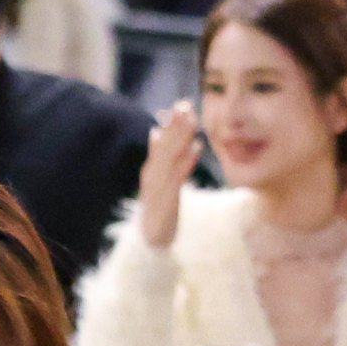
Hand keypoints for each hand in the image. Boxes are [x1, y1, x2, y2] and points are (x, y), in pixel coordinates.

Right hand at [137, 101, 201, 251]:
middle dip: (175, 125)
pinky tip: (196, 149)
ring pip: (170, 158)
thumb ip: (159, 157)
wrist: (150, 240)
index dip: (171, 123)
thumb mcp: (158, 180)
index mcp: (152, 168)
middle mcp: (153, 174)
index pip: (161, 141)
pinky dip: (186, 162)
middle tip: (186, 104)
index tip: (182, 104)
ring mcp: (158, 187)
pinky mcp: (166, 200)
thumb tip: (155, 131)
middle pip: (165, 145)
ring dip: (181, 138)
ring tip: (192, 120)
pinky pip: (177, 178)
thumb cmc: (158, 208)